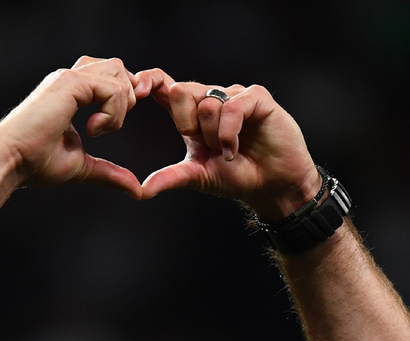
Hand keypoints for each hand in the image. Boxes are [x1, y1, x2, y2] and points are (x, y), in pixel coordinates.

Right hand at [0, 56, 148, 198]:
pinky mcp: (69, 84)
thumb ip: (109, 173)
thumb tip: (137, 190)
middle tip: (110, 127)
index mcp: (70, 92)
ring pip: (118, 73)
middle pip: (118, 67)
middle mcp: (69, 79)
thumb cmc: (34, 164)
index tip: (113, 125)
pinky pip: (111, 88)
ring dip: (119, 106)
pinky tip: (92, 131)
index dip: (122, 96)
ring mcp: (69, 78)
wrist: (10, 161)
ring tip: (98, 131)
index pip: (109, 76)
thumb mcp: (82, 167)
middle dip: (127, 97)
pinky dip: (112, 113)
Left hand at [137, 70, 319, 219]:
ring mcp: (234, 96)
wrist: (271, 186)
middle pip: (180, 91)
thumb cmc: (236, 178)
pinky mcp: (256, 98)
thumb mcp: (197, 177)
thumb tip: (140, 191)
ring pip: (206, 103)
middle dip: (185, 122)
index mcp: (192, 115)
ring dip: (214, 136)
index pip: (166, 86)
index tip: (138, 90)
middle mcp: (211, 100)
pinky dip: (229, 134)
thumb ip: (170, 178)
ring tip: (228, 151)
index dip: (150, 80)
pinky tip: (234, 149)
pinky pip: (231, 107)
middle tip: (202, 144)